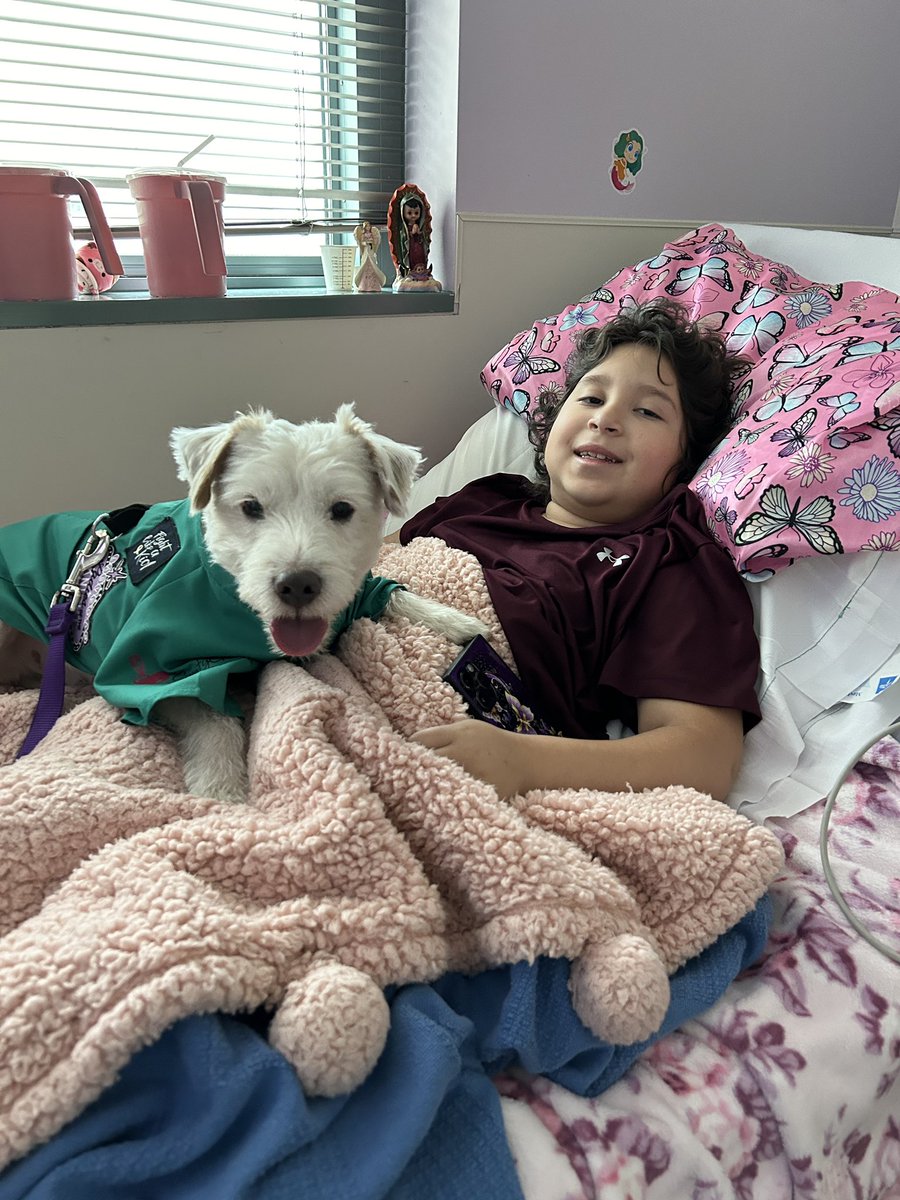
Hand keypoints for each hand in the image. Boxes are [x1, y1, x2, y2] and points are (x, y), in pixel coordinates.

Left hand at [411, 719, 527, 797]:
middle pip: (425, 762)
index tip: (401, 757)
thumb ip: (442, 735)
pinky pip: (453, 800)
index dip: (408, 750)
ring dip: (424, 788)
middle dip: (412, 769)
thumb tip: (409, 746)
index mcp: (459, 734)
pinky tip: (436, 804)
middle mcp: (465, 753)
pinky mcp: (481, 794)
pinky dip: (442, 801)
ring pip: (435, 784)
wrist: (525, 762)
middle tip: (401, 778)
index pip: (420, 741)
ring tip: (414, 792)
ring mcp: (473, 775)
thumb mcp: (468, 729)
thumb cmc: (490, 744)